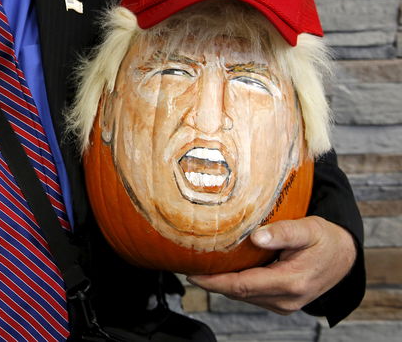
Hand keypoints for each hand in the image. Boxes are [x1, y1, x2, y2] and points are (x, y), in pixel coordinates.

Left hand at [186, 216, 355, 314]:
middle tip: (188, 264)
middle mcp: (286, 298)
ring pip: (243, 295)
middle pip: (238, 292)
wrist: (344, 258)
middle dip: (212, 282)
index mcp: (290, 282)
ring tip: (200, 266)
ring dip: (222, 284)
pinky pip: (252, 294)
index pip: (242, 285)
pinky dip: (235, 284)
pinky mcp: (282, 302)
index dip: (214, 282)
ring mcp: (284, 303)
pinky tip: (223, 270)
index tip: (192, 273)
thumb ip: (283, 233)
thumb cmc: (325, 240)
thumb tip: (257, 237)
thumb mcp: (309, 229)